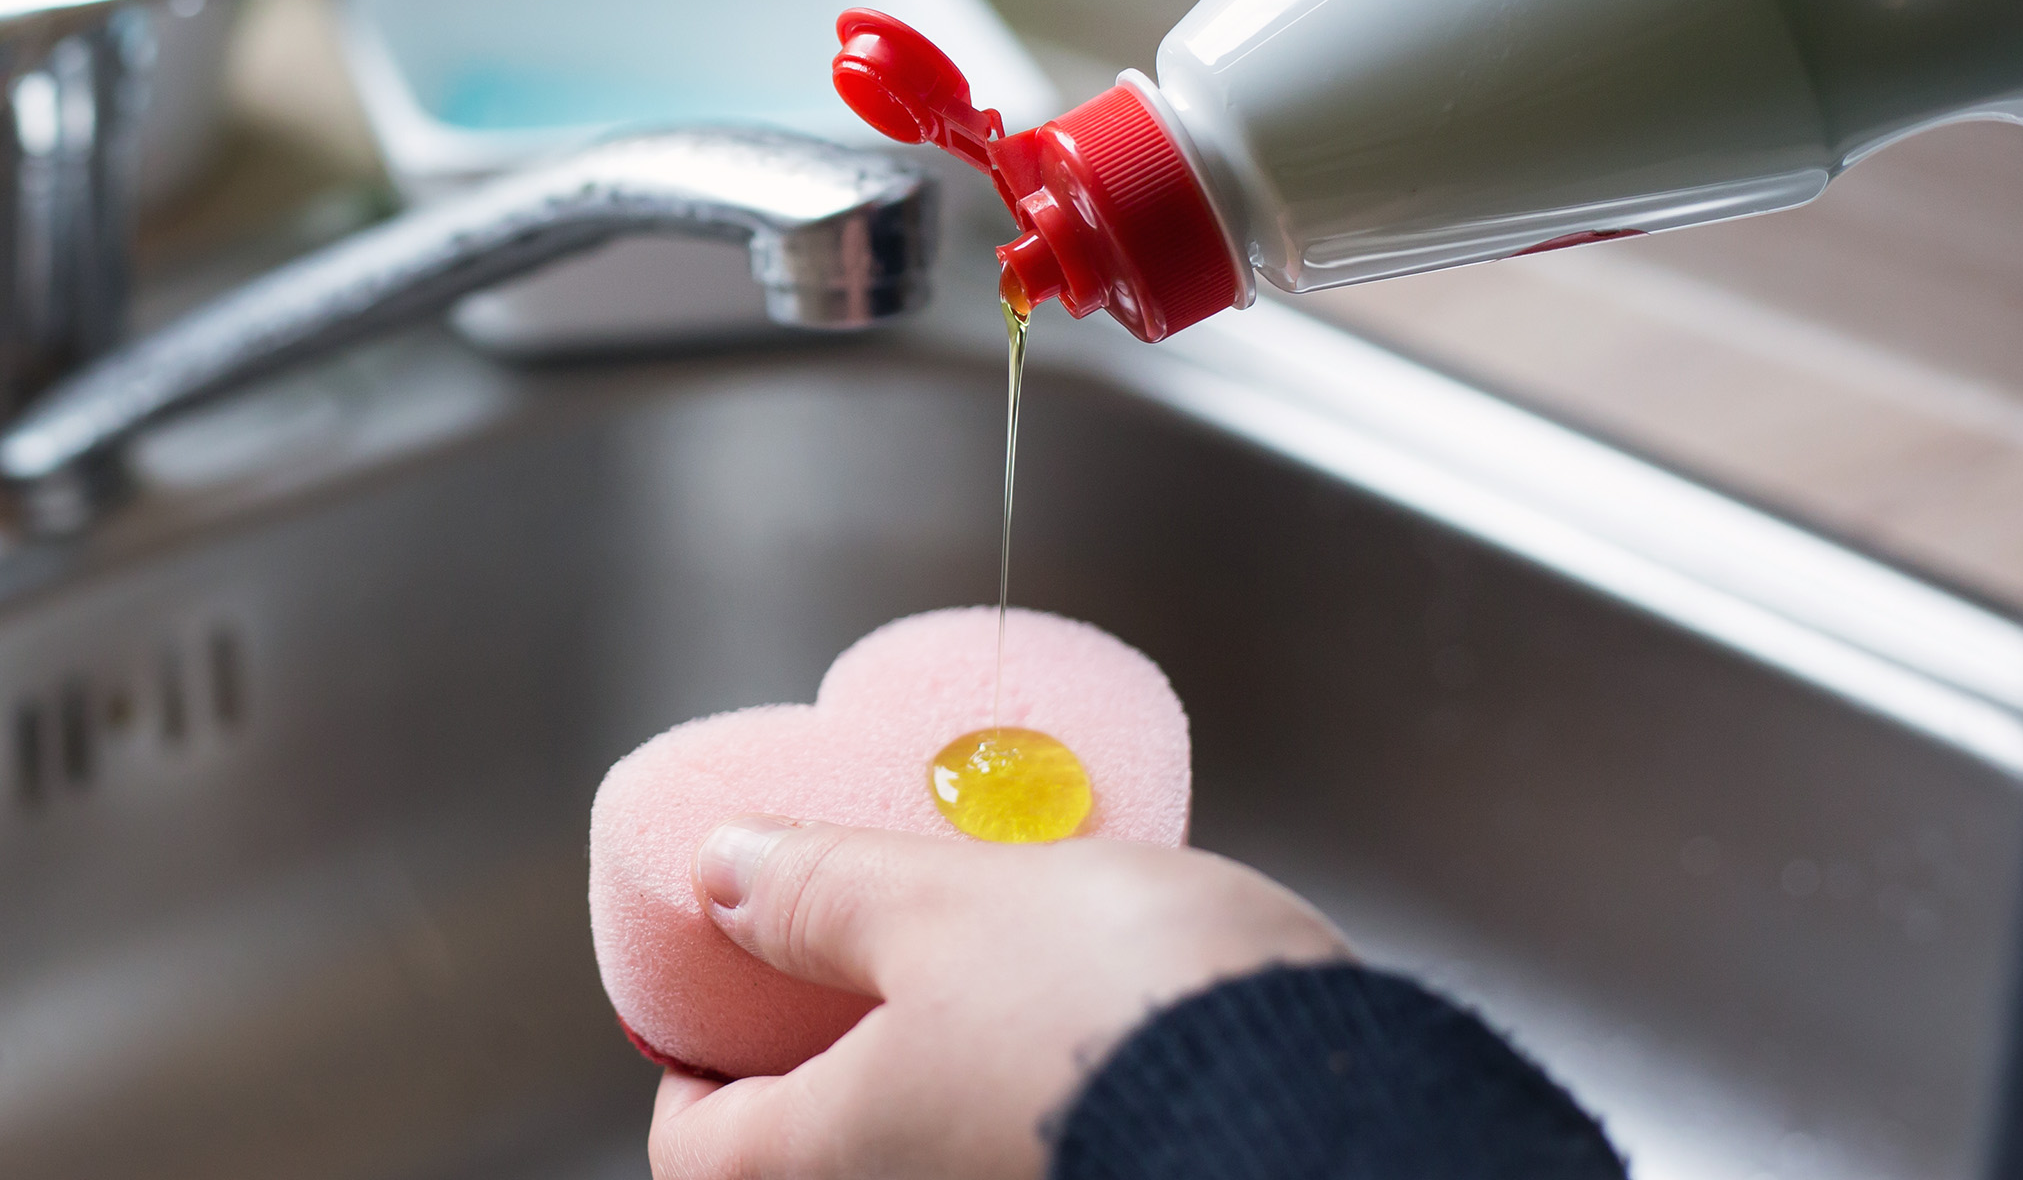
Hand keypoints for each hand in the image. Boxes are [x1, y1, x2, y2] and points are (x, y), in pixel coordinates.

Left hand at [647, 818, 1347, 1179]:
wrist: (1335, 1114)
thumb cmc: (1125, 1021)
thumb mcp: (943, 904)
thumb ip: (820, 889)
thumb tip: (719, 873)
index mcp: (834, 1160)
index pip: (693, 1147)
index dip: (686, 1060)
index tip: (716, 980)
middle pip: (815, 1144)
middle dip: (830, 1040)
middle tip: (860, 933)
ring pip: (930, 1135)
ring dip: (940, 1044)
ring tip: (989, 937)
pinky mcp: (1125, 1176)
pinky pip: (1031, 1132)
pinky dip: (1030, 1067)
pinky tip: (1084, 990)